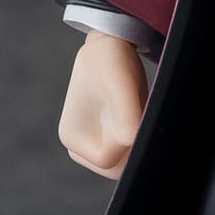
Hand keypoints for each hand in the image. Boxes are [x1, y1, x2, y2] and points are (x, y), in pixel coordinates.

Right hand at [58, 30, 147, 178]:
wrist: (111, 45)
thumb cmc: (113, 61)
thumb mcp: (122, 85)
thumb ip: (126, 116)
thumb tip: (129, 142)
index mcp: (72, 136)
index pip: (107, 161)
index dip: (129, 144)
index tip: (139, 117)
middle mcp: (77, 146)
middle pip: (114, 169)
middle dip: (134, 149)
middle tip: (143, 115)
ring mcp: (90, 144)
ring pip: (123, 163)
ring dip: (137, 144)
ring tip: (139, 112)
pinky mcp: (104, 139)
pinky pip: (126, 154)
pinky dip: (137, 141)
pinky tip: (140, 116)